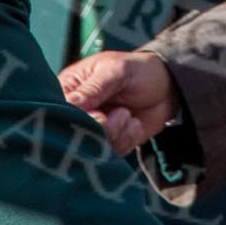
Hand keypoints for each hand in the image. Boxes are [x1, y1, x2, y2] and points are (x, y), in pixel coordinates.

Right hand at [59, 50, 182, 154]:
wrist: (167, 87)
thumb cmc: (138, 70)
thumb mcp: (117, 71)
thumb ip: (94, 88)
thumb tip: (69, 102)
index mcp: (69, 88)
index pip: (58, 109)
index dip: (76, 117)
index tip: (98, 113)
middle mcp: (76, 112)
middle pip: (72, 133)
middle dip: (100, 128)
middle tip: (121, 113)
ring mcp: (92, 129)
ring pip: (91, 147)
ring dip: (115, 134)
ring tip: (127, 115)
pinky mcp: (108, 144)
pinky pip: (110, 154)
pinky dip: (125, 141)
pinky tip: (134, 124)